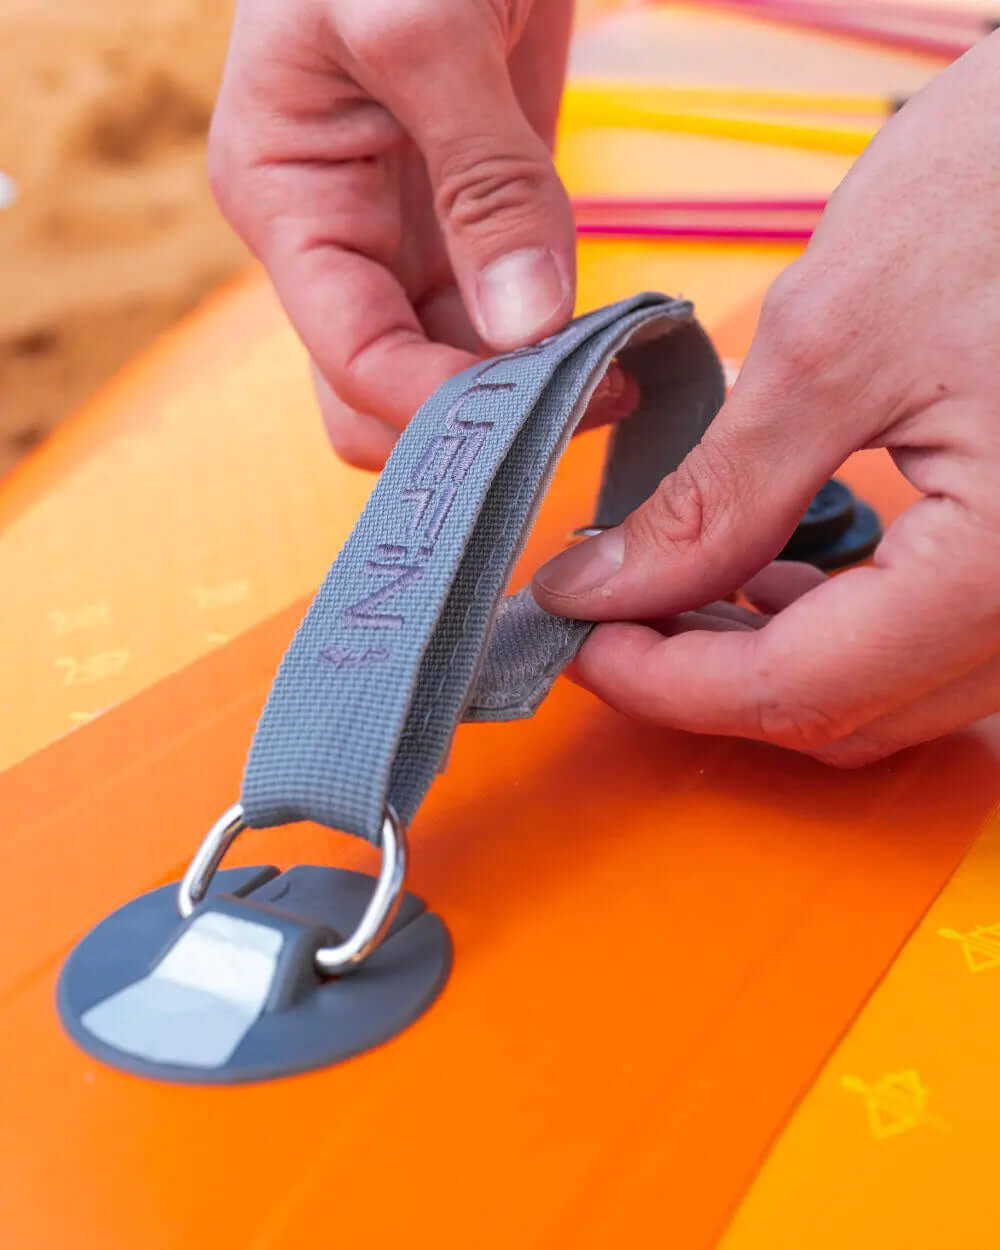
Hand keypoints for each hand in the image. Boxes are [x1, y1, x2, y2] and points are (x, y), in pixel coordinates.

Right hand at [208, 0, 635, 468]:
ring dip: (526, 389)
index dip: (444, 410)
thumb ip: (482, 180)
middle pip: (385, 394)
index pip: (353, 363)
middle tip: (588, 403)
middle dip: (477, 419)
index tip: (553, 410)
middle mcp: (337, 236)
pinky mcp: (475, 218)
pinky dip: (554, 343)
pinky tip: (617, 337)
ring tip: (621, 370)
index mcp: (287, 198)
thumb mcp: (425, 20)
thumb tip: (526, 327)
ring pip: (450, 369)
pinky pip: (501, 319)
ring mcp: (406, 233)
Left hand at [533, 35, 999, 766]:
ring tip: (671, 593)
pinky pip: (931, 642)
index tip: (572, 638)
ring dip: (765, 660)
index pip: (797, 689)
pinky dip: (836, 626)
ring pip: (887, 692)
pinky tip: (774, 574)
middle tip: (606, 615)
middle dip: (703, 677)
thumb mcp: (837, 340)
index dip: (662, 682)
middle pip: (842, 712)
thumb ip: (721, 494)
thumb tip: (605, 584)